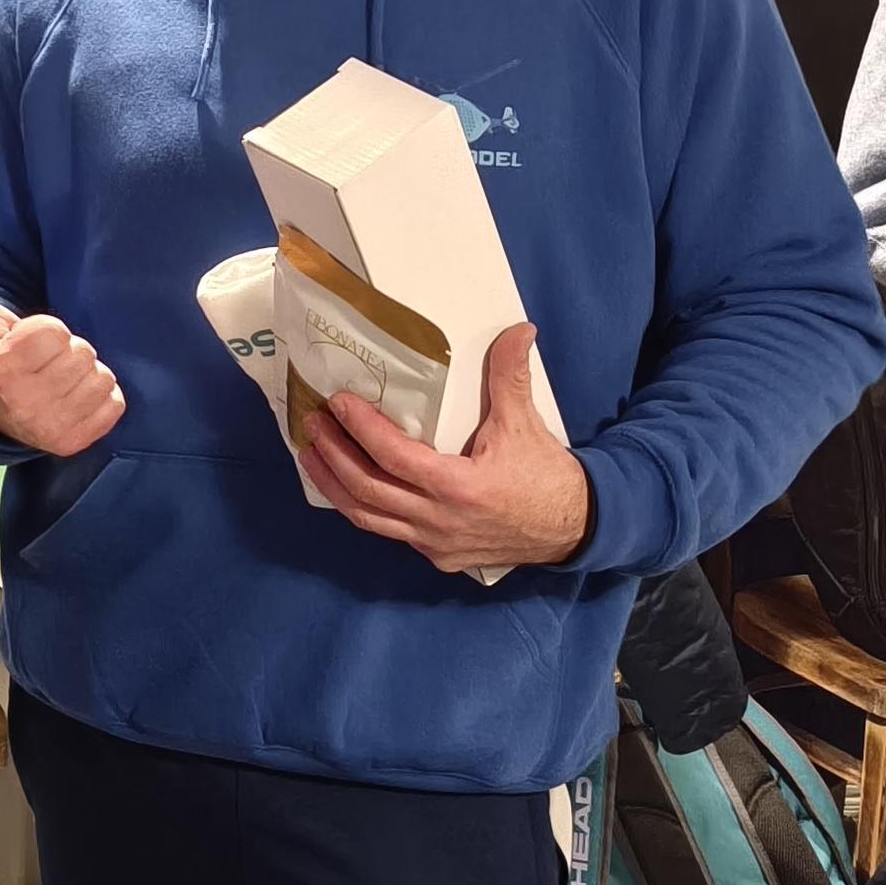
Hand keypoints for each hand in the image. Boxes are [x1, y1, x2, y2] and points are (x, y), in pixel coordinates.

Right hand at [0, 254, 122, 456]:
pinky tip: (74, 400)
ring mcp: (51, 428)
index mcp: (1, 372)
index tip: (27, 346)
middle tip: (44, 365)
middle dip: (66, 353)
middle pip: (81, 352)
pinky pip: (114, 404)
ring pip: (100, 377)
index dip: (44, 332)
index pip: (53, 330)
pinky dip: (101, 398)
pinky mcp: (75, 442)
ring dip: (85, 375)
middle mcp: (25, 405)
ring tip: (58, 381)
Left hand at [296, 324, 589, 575]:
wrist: (575, 530)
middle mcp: (439, 522)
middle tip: (312, 423)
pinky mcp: (437, 556)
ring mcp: (435, 544)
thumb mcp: (525, 424)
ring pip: (369, 518)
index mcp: (460, 488)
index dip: (361, 430)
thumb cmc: (547, 476)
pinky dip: (362, 507)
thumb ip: (511, 377)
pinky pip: (387, 531)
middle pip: (367, 490)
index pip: (394, 458)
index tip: (337, 403)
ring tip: (311, 455)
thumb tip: (518, 329)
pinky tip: (345, 486)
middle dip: (334, 455)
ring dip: (335, 486)